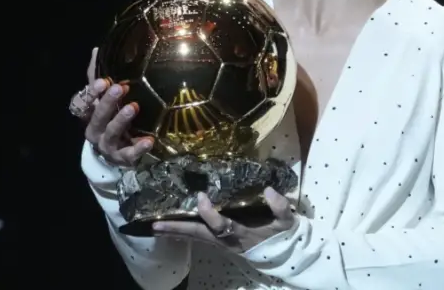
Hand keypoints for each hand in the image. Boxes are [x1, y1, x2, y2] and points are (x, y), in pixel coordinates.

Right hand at [74, 47, 152, 166]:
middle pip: (97, 117)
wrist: (116, 153)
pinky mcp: (122, 158)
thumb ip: (99, 77)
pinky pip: (130, 154)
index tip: (103, 81)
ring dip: (121, 120)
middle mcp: (95, 130)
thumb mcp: (103, 100)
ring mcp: (108, 145)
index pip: (83, 104)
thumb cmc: (110, 119)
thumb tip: (97, 49)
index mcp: (90, 115)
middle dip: (107, 103)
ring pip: (111, 133)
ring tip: (133, 107)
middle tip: (119, 88)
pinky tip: (149, 140)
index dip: (91, 93)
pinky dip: (138, 147)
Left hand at [154, 189, 295, 251]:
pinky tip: (171, 231)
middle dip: (177, 229)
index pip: (221, 225)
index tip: (201, 196)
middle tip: (155, 225)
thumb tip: (268, 189)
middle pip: (199, 235)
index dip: (209, 213)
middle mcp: (227, 241)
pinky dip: (184, 234)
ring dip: (176, 232)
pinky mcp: (220, 242)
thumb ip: (280, 206)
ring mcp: (222, 243)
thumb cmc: (282, 235)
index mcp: (241, 233)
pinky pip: (198, 238)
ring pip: (195, 238)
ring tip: (155, 227)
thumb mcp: (287, 221)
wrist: (282, 254)